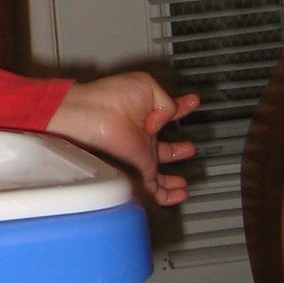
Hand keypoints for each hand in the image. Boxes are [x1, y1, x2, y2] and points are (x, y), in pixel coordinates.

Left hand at [47, 72, 198, 206]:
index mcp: (145, 115)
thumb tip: (168, 119)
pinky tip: (180, 192)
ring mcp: (139, 156)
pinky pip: (154, 190)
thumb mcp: (148, 86)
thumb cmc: (111, 97)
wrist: (92, 117)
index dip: (181, 109)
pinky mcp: (138, 172)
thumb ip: (167, 101)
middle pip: (162, 149)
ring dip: (173, 180)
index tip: (191, 104)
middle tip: (189, 149)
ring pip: (158, 174)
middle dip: (177, 150)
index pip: (166, 114)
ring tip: (184, 183)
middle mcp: (141, 137)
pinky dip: (168, 195)